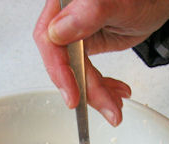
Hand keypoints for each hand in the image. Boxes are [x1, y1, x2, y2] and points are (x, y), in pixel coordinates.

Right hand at [33, 0, 168, 125]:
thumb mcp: (119, 3)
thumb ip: (87, 13)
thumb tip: (58, 32)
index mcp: (64, 4)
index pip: (50, 41)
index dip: (60, 72)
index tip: (73, 95)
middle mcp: (65, 18)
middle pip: (64, 62)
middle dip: (86, 90)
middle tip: (106, 108)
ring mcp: (75, 32)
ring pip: (76, 72)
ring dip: (96, 93)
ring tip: (114, 106)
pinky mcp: (87, 44)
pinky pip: (86, 72)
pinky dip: (101, 87)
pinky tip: (114, 94)